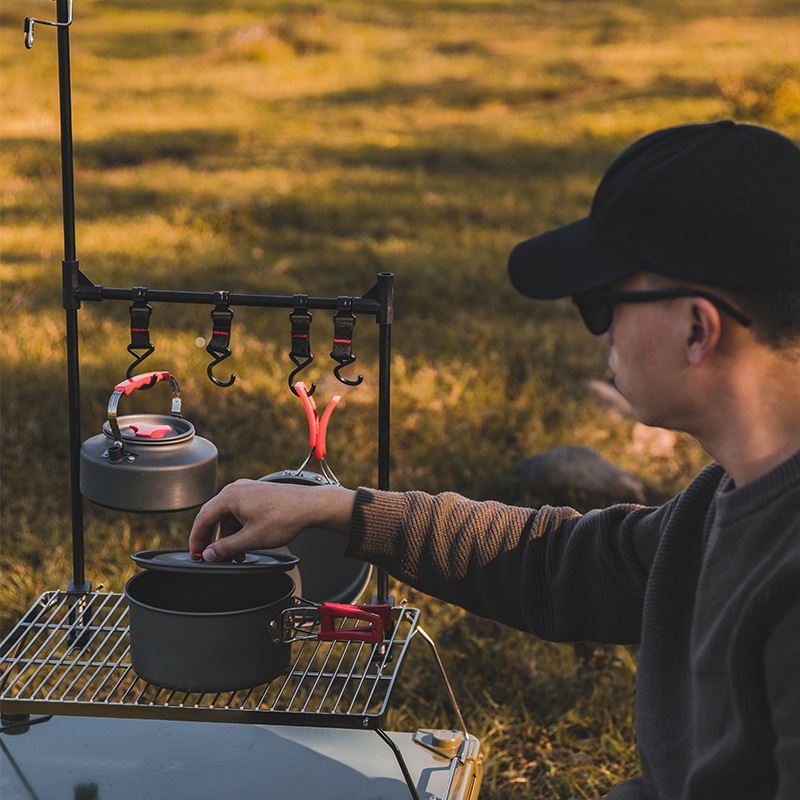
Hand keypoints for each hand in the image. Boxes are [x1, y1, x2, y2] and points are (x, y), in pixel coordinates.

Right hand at [188, 479, 356, 561]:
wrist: (310, 506)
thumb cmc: (285, 516)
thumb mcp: (251, 538)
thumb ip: (226, 548)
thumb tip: (209, 555)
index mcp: (230, 496)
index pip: (202, 519)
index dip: (196, 540)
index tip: (196, 554)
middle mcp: (236, 489)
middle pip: (213, 517)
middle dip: (212, 539)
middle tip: (211, 557)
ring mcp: (247, 490)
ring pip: (227, 516)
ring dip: (228, 536)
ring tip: (235, 555)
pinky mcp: (256, 494)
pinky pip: (239, 512)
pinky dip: (238, 528)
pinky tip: (245, 543)